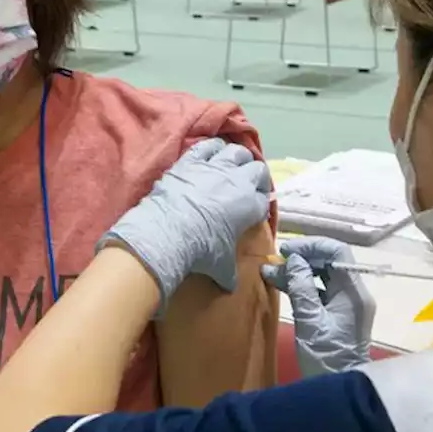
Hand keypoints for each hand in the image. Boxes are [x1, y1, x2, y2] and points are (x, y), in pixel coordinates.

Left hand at [100, 138, 271, 314]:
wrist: (167, 234)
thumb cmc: (201, 251)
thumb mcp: (220, 265)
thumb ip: (229, 272)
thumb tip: (230, 286)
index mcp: (251, 205)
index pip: (265, 198)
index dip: (261, 202)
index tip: (254, 208)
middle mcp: (238, 181)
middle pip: (257, 168)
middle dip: (255, 175)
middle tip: (246, 184)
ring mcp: (215, 166)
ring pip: (236, 151)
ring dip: (237, 158)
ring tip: (231, 165)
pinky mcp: (192, 160)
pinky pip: (209, 145)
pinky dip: (213, 147)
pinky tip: (211, 152)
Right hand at [262, 237, 375, 376]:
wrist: (339, 389)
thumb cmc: (326, 357)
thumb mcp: (309, 322)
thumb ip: (301, 288)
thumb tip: (293, 260)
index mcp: (354, 293)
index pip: (338, 253)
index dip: (313, 246)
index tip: (287, 251)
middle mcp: (355, 293)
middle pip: (331, 262)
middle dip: (303, 258)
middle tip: (276, 260)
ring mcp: (348, 304)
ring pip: (324, 275)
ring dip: (299, 272)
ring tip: (272, 272)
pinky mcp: (339, 314)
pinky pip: (321, 290)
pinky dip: (302, 285)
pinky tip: (280, 284)